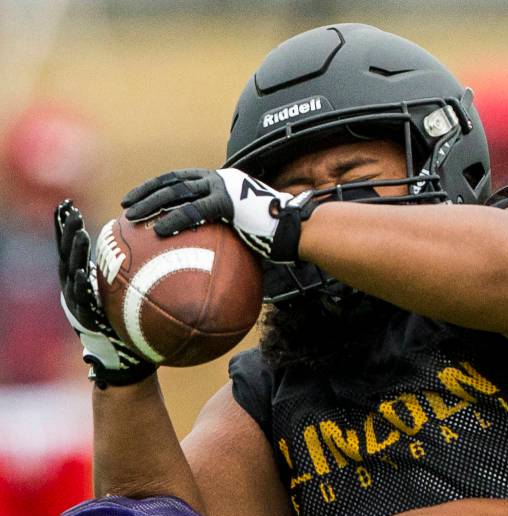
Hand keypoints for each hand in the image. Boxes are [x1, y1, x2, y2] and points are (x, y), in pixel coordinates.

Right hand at [55, 200, 155, 386]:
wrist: (129, 360)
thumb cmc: (140, 327)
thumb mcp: (143, 297)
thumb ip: (147, 275)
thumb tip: (179, 252)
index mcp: (89, 280)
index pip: (78, 249)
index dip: (71, 228)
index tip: (72, 206)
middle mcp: (78, 290)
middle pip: (68, 255)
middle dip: (65, 233)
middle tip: (69, 211)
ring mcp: (78, 305)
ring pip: (69, 274)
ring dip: (73, 253)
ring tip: (79, 234)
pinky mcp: (84, 321)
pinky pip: (81, 301)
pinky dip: (80, 286)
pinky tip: (84, 274)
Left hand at [121, 168, 316, 262]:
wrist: (296, 230)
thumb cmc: (275, 237)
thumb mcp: (245, 230)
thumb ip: (225, 235)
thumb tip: (209, 259)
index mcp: (222, 182)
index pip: (181, 179)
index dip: (157, 187)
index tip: (138, 198)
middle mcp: (220, 178)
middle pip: (173, 181)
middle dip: (147, 193)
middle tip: (127, 206)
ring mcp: (223, 187)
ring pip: (177, 191)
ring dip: (151, 204)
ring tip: (132, 218)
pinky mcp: (228, 201)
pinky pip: (193, 210)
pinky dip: (173, 219)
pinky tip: (156, 231)